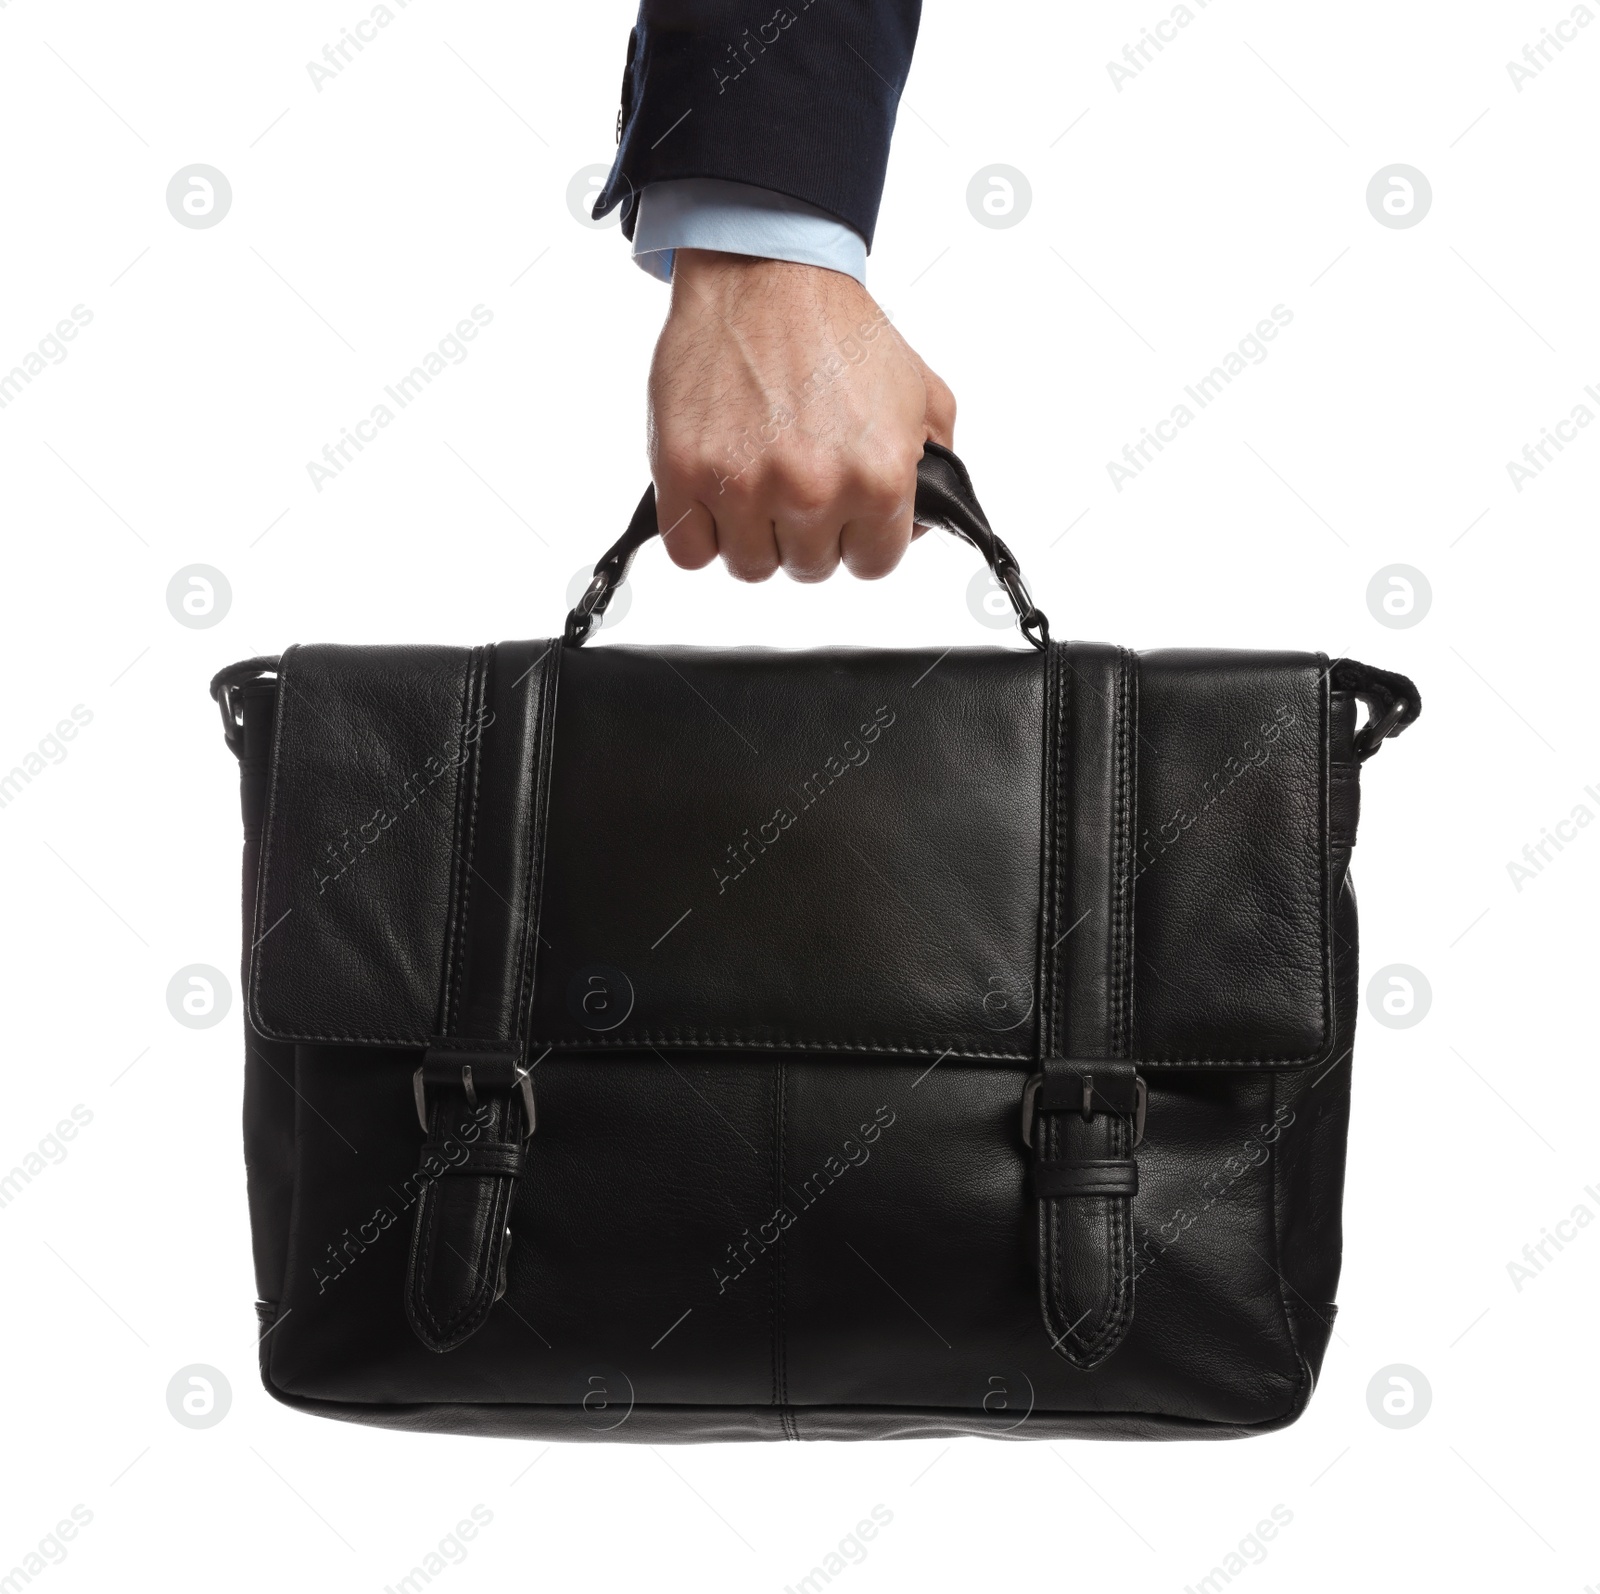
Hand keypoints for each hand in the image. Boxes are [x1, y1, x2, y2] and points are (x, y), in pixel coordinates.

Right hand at [647, 249, 955, 582]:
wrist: (767, 271)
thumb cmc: (835, 329)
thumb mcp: (920, 395)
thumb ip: (933, 468)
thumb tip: (917, 525)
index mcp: (877, 476)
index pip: (873, 564)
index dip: (859, 538)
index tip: (846, 514)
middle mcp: (813, 489)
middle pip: (809, 568)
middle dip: (807, 532)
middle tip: (797, 481)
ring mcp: (743, 485)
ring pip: (749, 567)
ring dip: (753, 535)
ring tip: (757, 483)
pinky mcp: (684, 474)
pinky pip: (689, 552)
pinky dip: (700, 533)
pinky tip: (715, 496)